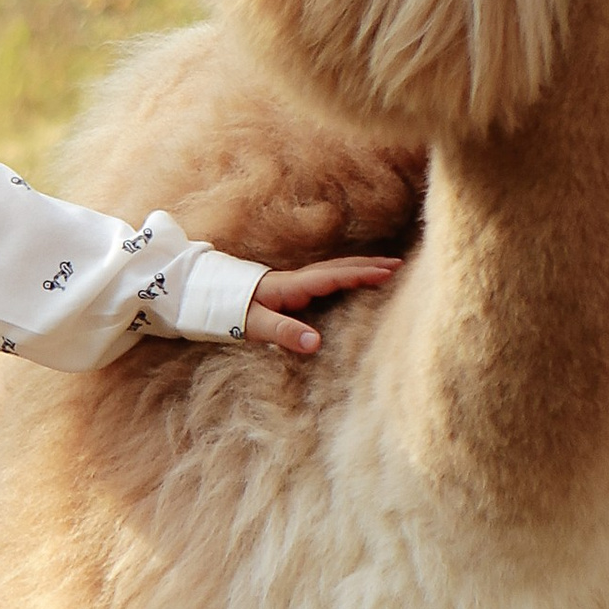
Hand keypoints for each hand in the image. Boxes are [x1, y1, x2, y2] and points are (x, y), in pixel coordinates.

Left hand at [242, 256, 401, 357]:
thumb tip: (315, 343)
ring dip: (360, 268)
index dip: (361, 274)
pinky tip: (354, 283)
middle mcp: (298, 280)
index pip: (334, 277)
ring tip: (386, 269)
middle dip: (370, 265)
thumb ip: (284, 333)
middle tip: (399, 265)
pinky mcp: (293, 290)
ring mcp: (296, 283)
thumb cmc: (230, 311)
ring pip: (335, 270)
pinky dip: (347, 276)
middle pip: (340, 268)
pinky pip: (327, 279)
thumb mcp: (255, 326)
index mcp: (294, 286)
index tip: (388, 273)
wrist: (209, 296)